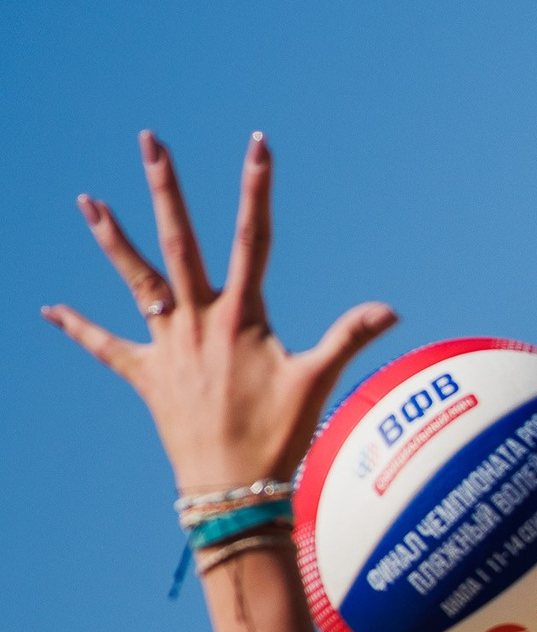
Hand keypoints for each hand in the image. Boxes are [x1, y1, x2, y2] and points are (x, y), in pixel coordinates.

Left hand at [41, 132, 396, 490]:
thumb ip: (350, 338)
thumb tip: (392, 310)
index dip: (257, 188)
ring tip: (86, 202)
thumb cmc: (280, 437)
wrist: (233, 489)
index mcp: (242, 315)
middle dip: (164, 188)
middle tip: (149, 142)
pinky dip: (79, 328)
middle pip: (179, 240)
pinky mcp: (146, 375)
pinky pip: (107, 346)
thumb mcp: (318, 383)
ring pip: (135, 279)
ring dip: (111, 239)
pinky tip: (50, 311)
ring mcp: (168, 345)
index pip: (254, 237)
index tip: (258, 145)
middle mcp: (198, 320)